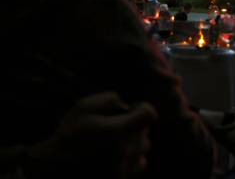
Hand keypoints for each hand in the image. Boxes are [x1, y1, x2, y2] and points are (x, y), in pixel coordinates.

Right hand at [27, 92, 156, 178]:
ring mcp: (124, 168)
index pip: (148, 114)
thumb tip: (126, 103)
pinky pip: (140, 164)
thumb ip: (108, 99)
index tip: (133, 108)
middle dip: (135, 125)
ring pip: (144, 148)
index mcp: (116, 131)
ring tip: (117, 140)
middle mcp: (124, 151)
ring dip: (135, 141)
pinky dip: (134, 157)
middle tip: (118, 125)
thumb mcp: (83, 107)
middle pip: (145, 131)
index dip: (143, 108)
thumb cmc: (69, 134)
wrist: (53, 168)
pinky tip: (119, 154)